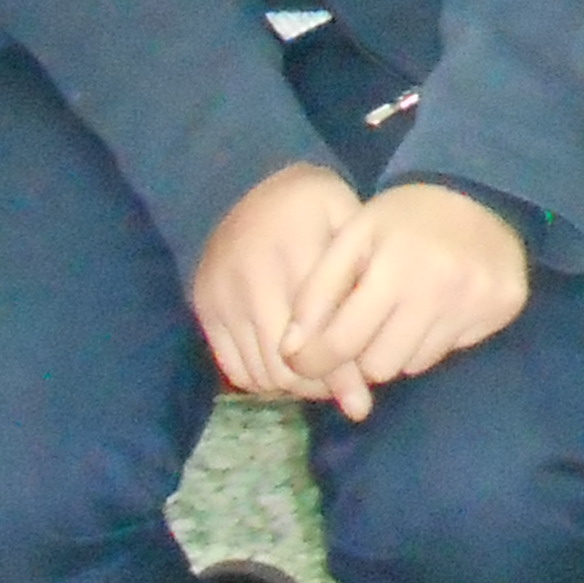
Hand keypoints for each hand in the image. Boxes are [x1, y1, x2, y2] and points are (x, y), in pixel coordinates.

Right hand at [191, 163, 359, 399]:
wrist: (240, 183)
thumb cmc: (310, 204)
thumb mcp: (347, 217)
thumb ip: (361, 273)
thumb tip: (379, 334)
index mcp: (296, 254)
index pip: (322, 335)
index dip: (343, 374)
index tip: (362, 399)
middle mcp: (253, 280)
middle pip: (288, 365)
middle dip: (318, 387)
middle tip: (344, 394)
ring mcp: (222, 299)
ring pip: (261, 373)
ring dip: (292, 387)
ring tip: (321, 383)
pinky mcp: (204, 312)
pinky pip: (236, 369)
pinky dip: (263, 380)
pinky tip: (288, 371)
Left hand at [282, 181, 535, 417]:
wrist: (480, 193)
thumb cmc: (404, 218)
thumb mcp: (352, 238)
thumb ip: (317, 292)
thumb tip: (291, 351)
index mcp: (394, 267)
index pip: (343, 342)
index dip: (315, 359)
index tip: (305, 360)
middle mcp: (439, 289)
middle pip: (379, 367)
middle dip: (362, 353)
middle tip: (363, 327)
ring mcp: (475, 302)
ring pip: (413, 366)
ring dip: (397, 349)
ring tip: (401, 312)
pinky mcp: (500, 308)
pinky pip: (447, 354)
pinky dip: (430, 341)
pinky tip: (435, 308)